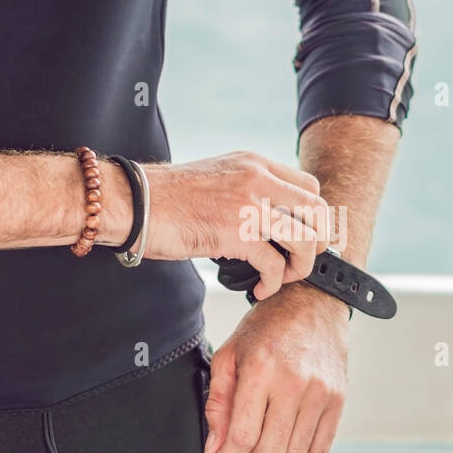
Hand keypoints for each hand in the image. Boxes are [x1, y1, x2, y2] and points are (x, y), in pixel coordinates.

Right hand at [98, 152, 327, 299]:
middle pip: (318, 211)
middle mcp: (258, 179)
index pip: (309, 187)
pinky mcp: (234, 233)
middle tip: (302, 259)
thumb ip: (247, 189)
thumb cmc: (167, 197)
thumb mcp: (218, 178)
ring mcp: (248, 204)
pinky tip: (260, 288)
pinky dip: (272, 283)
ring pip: (304, 238)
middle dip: (318, 241)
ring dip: (300, 266)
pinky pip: (274, 264)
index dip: (314, 218)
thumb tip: (272, 219)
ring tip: (282, 278)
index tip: (305, 238)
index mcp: (255, 164)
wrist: (133, 201)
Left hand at [203, 282, 349, 452]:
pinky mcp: (338, 399)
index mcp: (261, 370)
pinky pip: (320, 447)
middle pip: (269, 452)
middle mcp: (295, 383)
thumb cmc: (268, 327)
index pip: (243, 436)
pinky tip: (285, 446)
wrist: (313, 303)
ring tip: (260, 450)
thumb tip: (215, 447)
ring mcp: (321, 393)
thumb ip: (218, 403)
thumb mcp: (230, 354)